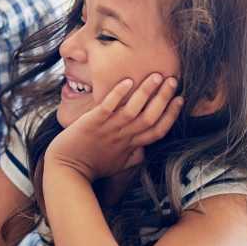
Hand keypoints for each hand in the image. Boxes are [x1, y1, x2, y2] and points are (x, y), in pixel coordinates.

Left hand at [45, 73, 182, 181]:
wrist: (66, 170)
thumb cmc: (92, 166)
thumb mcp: (118, 165)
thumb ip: (133, 156)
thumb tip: (145, 151)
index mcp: (131, 145)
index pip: (158, 130)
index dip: (171, 115)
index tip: (180, 99)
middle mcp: (123, 136)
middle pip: (150, 117)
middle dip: (164, 98)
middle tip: (172, 80)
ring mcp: (108, 129)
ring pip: (133, 110)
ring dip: (146, 92)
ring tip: (156, 76)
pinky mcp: (92, 122)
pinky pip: (108, 107)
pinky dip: (118, 94)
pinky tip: (127, 81)